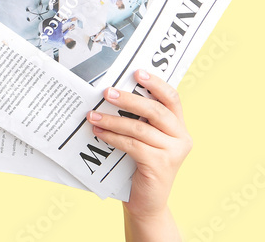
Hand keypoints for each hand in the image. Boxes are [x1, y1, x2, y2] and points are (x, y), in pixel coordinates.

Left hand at [88, 70, 191, 223]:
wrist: (146, 202)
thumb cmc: (140, 165)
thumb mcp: (143, 139)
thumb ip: (138, 120)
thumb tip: (111, 94)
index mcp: (178, 127)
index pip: (172, 99)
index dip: (156, 84)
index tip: (137, 72)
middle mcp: (181, 138)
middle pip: (155, 111)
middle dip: (129, 100)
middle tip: (107, 92)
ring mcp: (174, 153)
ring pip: (140, 128)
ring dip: (113, 120)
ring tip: (92, 115)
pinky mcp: (161, 165)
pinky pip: (133, 145)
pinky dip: (113, 137)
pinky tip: (98, 133)